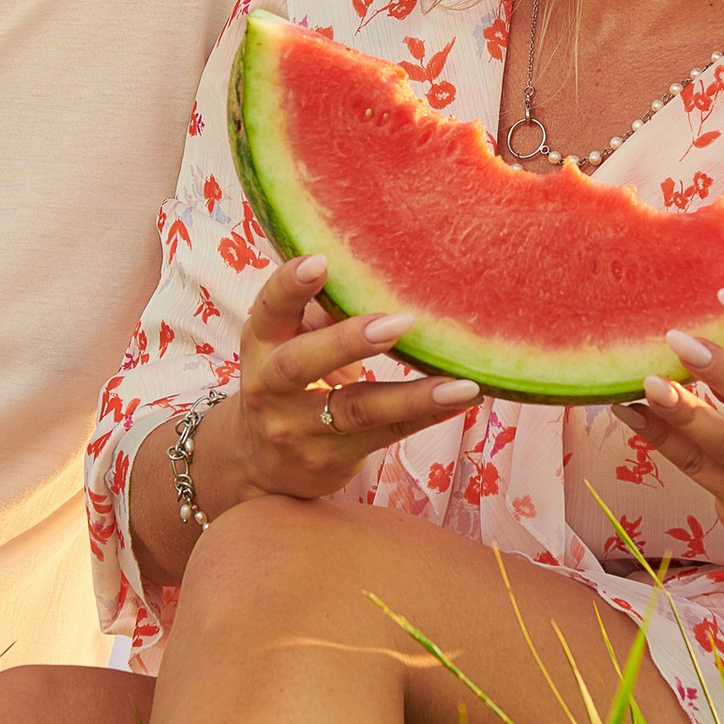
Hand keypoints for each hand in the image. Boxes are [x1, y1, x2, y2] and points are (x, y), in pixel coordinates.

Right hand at [213, 256, 478, 506]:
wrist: (261, 463)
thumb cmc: (289, 381)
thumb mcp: (288, 342)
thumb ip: (322, 311)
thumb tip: (382, 267)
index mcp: (262, 343)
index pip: (270, 309)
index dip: (290, 285)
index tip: (321, 261)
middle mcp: (270, 387)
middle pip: (302, 364)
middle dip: (349, 342)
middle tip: (401, 322)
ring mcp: (298, 429)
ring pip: (356, 411)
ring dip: (413, 396)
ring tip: (461, 385)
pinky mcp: (329, 459)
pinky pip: (385, 433)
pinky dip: (426, 415)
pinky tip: (463, 399)